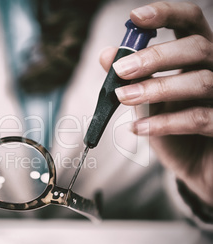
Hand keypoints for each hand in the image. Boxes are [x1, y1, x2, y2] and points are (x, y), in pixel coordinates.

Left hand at [100, 2, 212, 205]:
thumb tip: (106, 54)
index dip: (167, 13)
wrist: (194, 165)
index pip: (190, 22)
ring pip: (201, 81)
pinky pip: (199, 119)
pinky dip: (164, 123)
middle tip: (121, 70)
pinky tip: (138, 128)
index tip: (135, 17)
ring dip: (155, 88)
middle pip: (197, 48)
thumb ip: (130, 78)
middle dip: (155, 57)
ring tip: (123, 97)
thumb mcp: (146, 99)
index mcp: (197, 56)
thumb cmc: (172, 126)